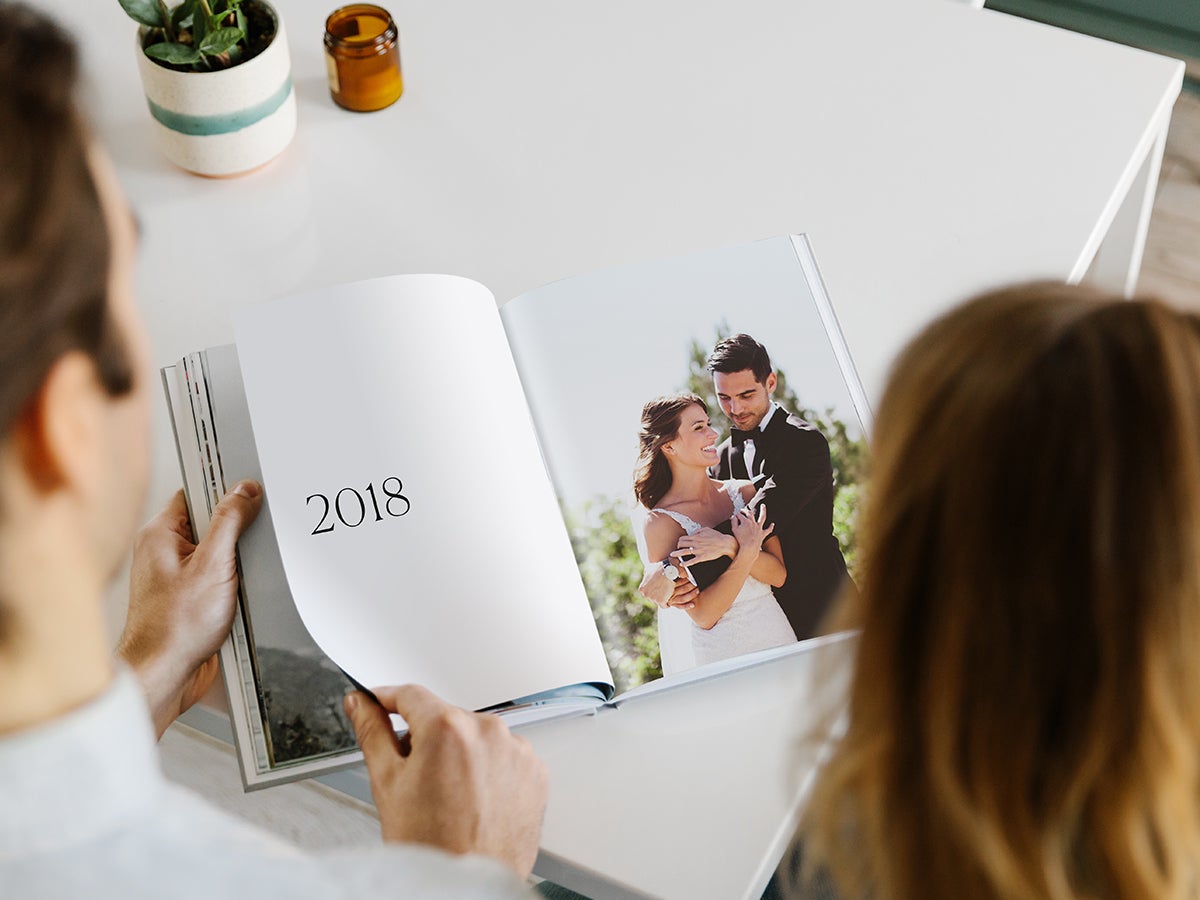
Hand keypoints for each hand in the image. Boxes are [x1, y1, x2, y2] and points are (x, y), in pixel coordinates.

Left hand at [118, 483, 262, 737]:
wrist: (165, 674)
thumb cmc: (175, 627)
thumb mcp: (213, 565)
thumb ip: (229, 522)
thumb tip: (243, 492)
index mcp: (159, 535)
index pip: (195, 493)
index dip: (223, 491)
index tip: (248, 493)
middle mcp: (163, 553)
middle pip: (210, 523)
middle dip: (235, 532)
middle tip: (245, 545)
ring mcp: (175, 576)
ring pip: (216, 552)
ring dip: (236, 562)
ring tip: (237, 578)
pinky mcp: (188, 597)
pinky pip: (217, 577)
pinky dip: (232, 583)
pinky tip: (236, 596)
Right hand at [344, 686, 548, 878]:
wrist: (467, 886)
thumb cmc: (430, 846)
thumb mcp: (387, 783)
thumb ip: (372, 732)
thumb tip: (360, 703)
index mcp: (447, 728)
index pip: (411, 695)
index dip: (388, 698)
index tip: (380, 703)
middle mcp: (487, 731)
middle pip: (446, 718)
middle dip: (427, 739)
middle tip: (415, 778)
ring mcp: (516, 750)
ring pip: (477, 737)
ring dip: (461, 754)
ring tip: (448, 798)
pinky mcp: (536, 771)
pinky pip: (505, 757)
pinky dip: (490, 771)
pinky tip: (474, 801)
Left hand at [638, 564, 696, 609]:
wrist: (668, 570)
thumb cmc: (660, 568)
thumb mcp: (649, 568)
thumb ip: (646, 573)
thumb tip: (645, 573)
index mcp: (642, 589)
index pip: (648, 594)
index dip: (654, 592)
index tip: (660, 590)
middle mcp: (646, 595)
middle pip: (653, 599)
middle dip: (659, 596)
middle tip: (665, 592)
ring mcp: (653, 599)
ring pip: (659, 603)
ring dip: (664, 599)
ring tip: (669, 594)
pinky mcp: (661, 601)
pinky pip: (665, 606)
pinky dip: (668, 603)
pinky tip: (671, 598)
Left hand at [670, 526, 737, 565]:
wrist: (725, 544)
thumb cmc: (717, 536)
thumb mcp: (707, 529)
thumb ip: (698, 531)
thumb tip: (693, 533)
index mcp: (696, 536)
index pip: (683, 538)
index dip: (679, 541)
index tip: (679, 543)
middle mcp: (695, 543)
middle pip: (681, 544)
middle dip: (677, 547)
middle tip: (677, 549)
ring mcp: (698, 550)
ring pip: (683, 552)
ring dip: (676, 554)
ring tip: (672, 555)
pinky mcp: (702, 557)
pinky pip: (692, 561)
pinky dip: (686, 563)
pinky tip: (682, 564)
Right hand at [730, 502, 773, 555]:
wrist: (749, 548)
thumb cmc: (740, 540)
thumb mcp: (734, 530)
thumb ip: (733, 522)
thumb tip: (734, 517)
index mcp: (745, 521)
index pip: (740, 515)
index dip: (736, 515)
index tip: (734, 517)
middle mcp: (753, 523)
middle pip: (750, 513)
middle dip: (745, 511)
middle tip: (742, 510)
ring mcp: (759, 528)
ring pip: (762, 517)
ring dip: (763, 511)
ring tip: (763, 505)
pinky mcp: (762, 534)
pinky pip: (768, 530)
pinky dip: (770, 527)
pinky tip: (772, 524)